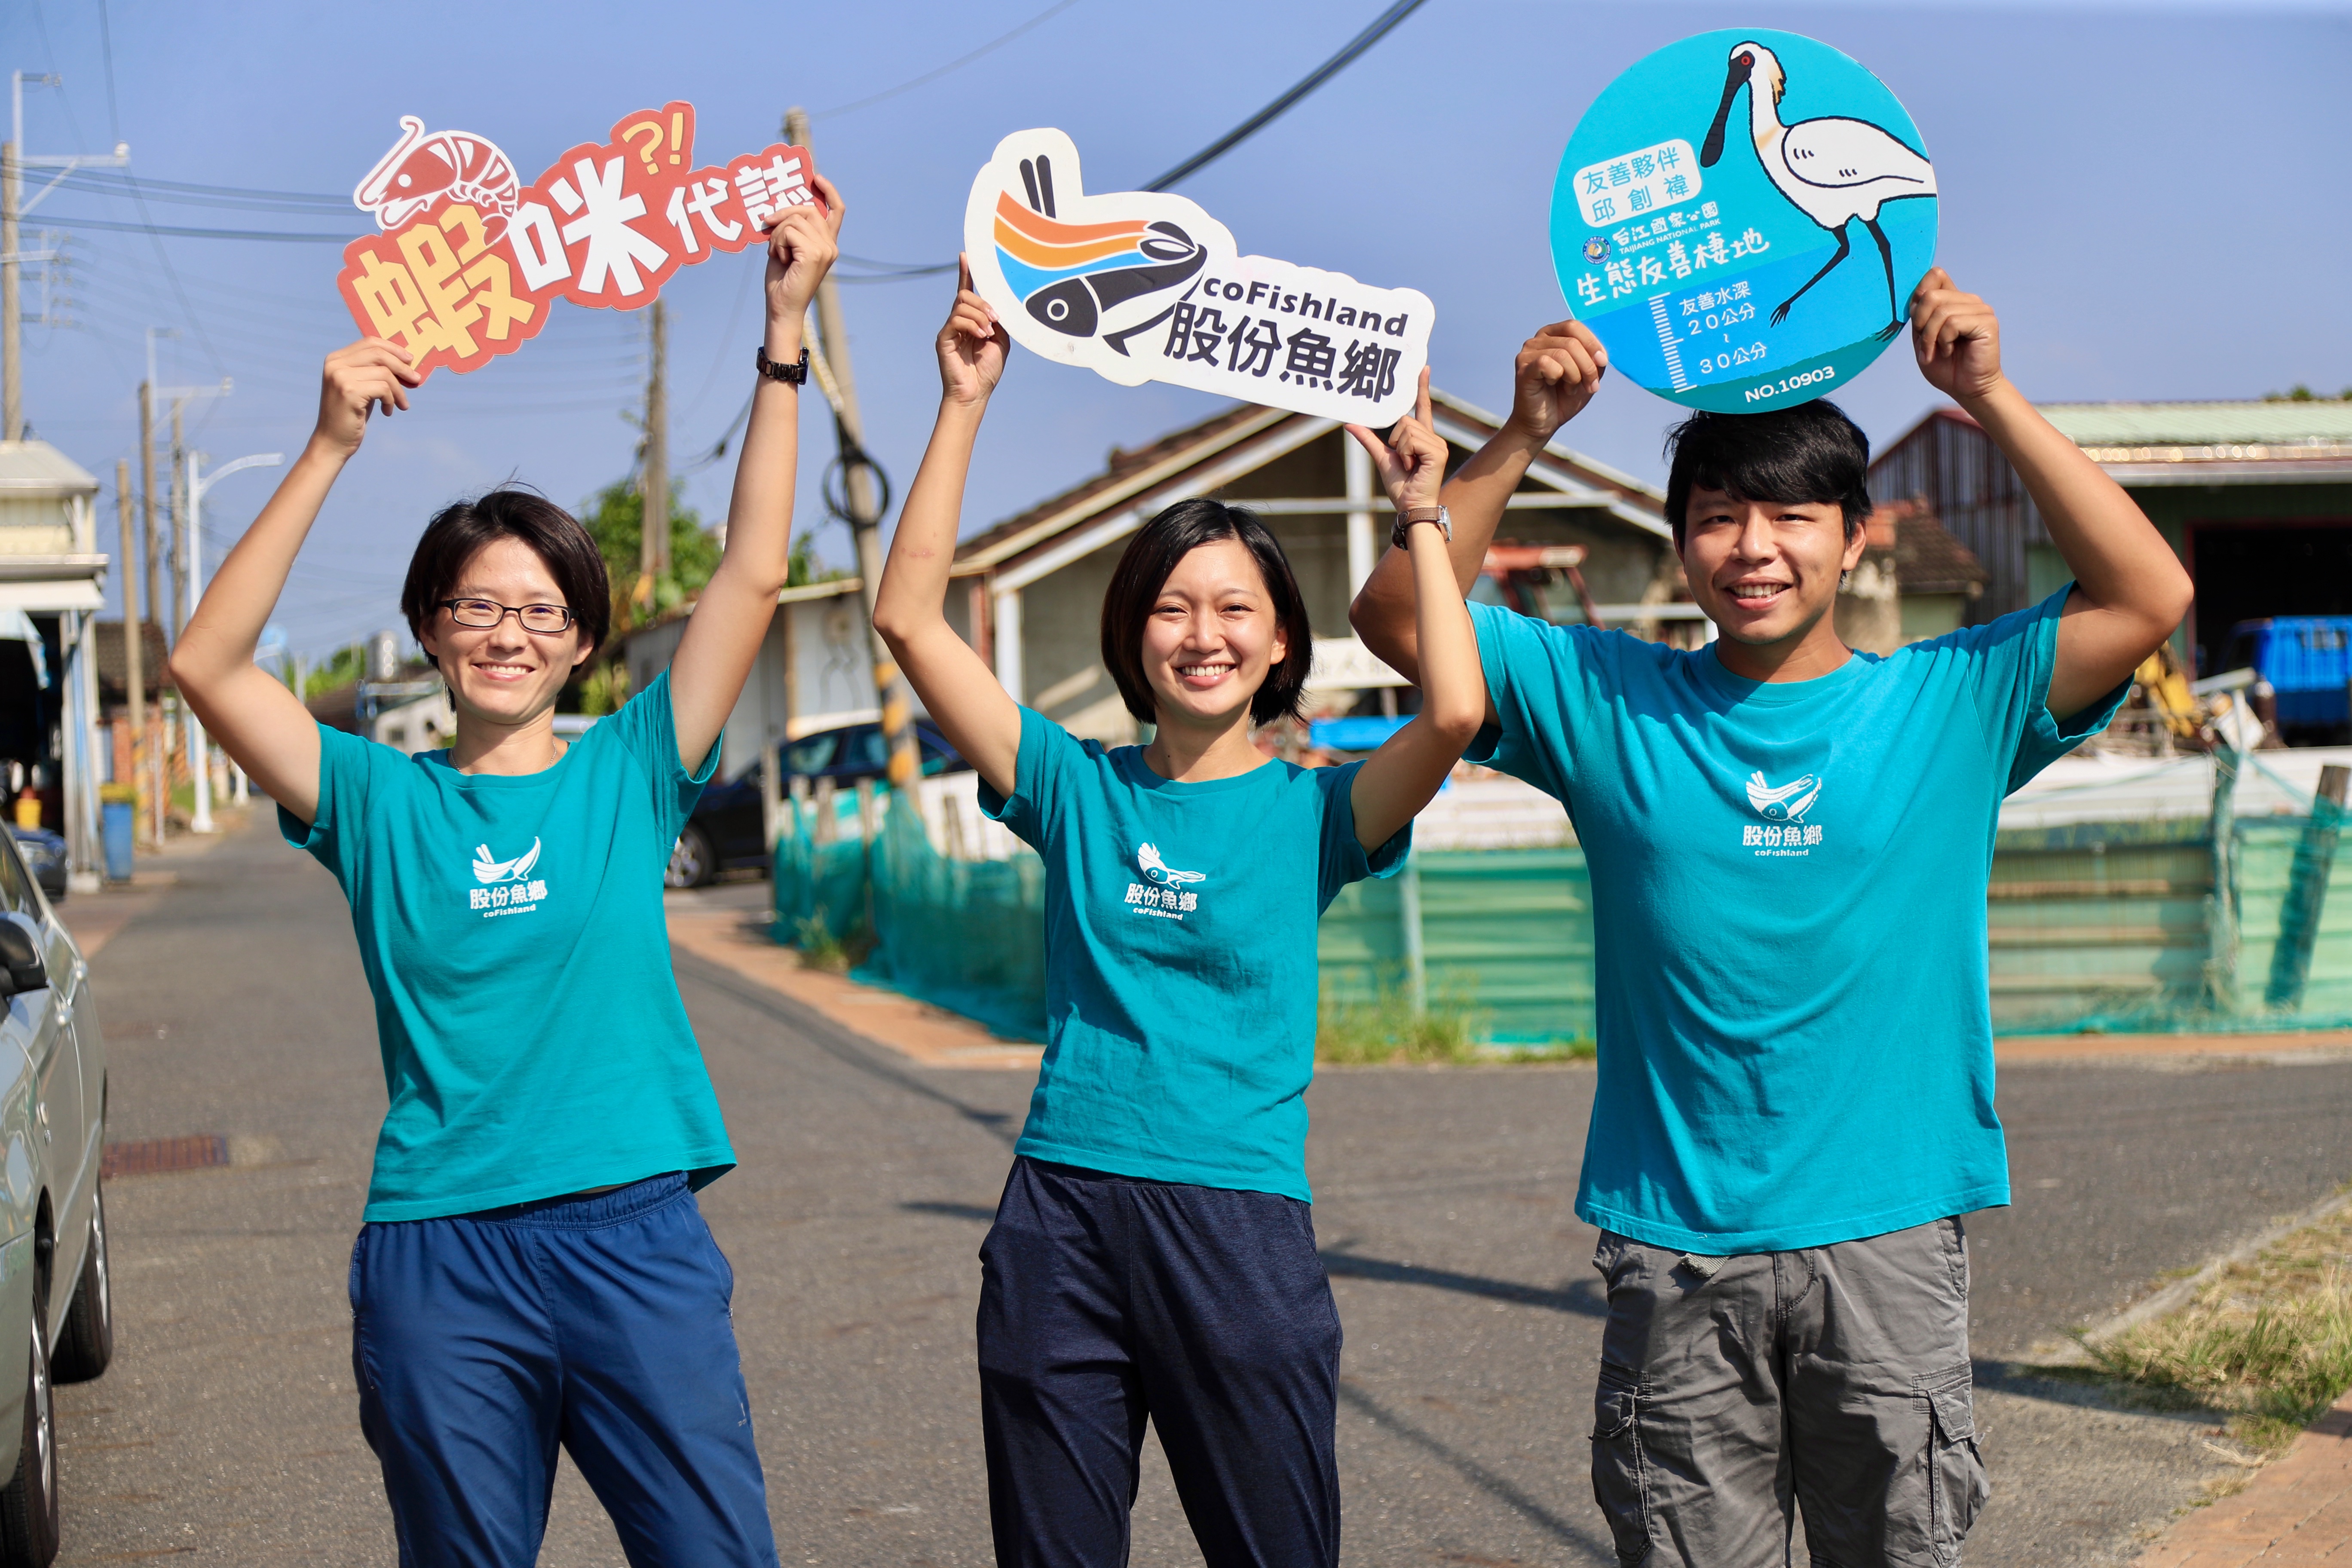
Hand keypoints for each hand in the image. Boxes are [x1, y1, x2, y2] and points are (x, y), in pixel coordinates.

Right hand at [311, 339, 417, 458]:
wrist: (333, 441)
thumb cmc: (351, 414)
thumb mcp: (361, 386)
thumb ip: (374, 370)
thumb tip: (405, 360)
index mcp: (336, 359)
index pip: (370, 342)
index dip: (393, 348)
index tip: (410, 360)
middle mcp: (335, 364)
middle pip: (379, 353)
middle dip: (402, 366)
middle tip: (416, 380)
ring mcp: (340, 377)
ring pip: (384, 373)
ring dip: (399, 390)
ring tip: (401, 404)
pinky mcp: (349, 392)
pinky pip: (384, 389)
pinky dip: (392, 400)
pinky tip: (388, 412)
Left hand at [764, 171, 843, 332]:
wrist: (782, 308)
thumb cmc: (781, 281)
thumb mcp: (785, 247)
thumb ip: (790, 227)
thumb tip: (782, 204)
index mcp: (827, 243)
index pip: (836, 210)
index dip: (828, 190)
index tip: (815, 177)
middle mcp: (831, 246)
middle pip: (808, 209)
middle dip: (783, 213)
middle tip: (767, 224)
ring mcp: (825, 249)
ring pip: (795, 219)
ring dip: (777, 233)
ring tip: (776, 252)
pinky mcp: (814, 254)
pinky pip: (789, 231)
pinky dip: (777, 242)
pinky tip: (779, 259)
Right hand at [939, 256, 1009, 405]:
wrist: (976, 393)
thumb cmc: (987, 370)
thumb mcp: (1001, 340)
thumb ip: (998, 320)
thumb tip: (997, 303)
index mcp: (972, 320)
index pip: (967, 292)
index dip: (966, 273)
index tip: (965, 254)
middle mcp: (958, 321)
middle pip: (965, 294)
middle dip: (983, 302)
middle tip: (995, 319)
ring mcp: (950, 329)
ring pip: (961, 304)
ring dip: (980, 314)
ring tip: (988, 332)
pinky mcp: (944, 338)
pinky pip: (956, 319)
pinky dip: (972, 324)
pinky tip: (981, 335)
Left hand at [1345, 368, 1444, 512]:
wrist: (1410, 507)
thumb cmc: (1401, 487)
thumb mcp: (1381, 458)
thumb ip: (1368, 439)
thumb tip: (1350, 423)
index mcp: (1422, 438)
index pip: (1422, 408)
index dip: (1421, 388)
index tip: (1423, 368)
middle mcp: (1433, 437)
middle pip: (1405, 420)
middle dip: (1396, 441)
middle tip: (1404, 462)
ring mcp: (1438, 444)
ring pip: (1407, 429)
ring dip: (1400, 450)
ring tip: (1409, 466)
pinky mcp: (1438, 452)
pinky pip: (1412, 440)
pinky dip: (1406, 454)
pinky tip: (1413, 467)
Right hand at [1503, 319, 1606, 443]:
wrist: (1543, 423)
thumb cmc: (1563, 398)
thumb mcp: (1587, 376)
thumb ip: (1595, 360)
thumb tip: (1600, 354)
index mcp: (1553, 335)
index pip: (1575, 326)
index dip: (1593, 344)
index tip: (1602, 363)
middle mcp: (1538, 340)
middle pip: (1572, 341)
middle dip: (1587, 365)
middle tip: (1590, 385)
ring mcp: (1528, 353)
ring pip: (1563, 353)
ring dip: (1574, 375)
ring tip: (1571, 388)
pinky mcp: (1523, 368)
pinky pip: (1548, 364)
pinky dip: (1558, 378)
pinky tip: (1553, 386)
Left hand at [1910, 268, 2003, 403]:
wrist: (1966, 388)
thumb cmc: (1945, 366)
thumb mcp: (1922, 336)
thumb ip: (1919, 312)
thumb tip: (1917, 292)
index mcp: (1953, 300)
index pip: (1935, 275)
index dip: (1919, 294)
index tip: (1917, 322)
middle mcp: (1968, 300)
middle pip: (1931, 295)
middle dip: (1920, 324)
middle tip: (1926, 345)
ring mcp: (1980, 309)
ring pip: (1941, 310)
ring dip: (1931, 337)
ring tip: (1938, 351)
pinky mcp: (1987, 321)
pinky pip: (1953, 323)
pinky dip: (1944, 341)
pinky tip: (1950, 351)